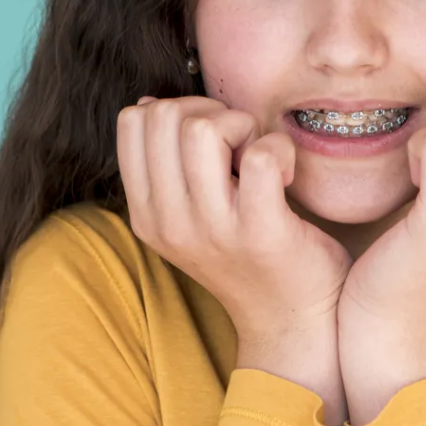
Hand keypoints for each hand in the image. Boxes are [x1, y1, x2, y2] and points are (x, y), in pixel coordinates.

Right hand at [116, 95, 352, 398]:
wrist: (291, 321)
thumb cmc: (248, 254)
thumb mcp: (190, 214)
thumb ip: (168, 165)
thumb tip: (148, 105)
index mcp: (147, 214)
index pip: (133, 122)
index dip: (179, 109)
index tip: (213, 138)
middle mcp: (170, 223)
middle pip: (166, 116)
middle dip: (211, 111)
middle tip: (241, 144)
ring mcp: (212, 230)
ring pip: (204, 129)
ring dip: (243, 126)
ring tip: (259, 157)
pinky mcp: (261, 232)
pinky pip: (260, 156)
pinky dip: (280, 147)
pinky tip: (287, 174)